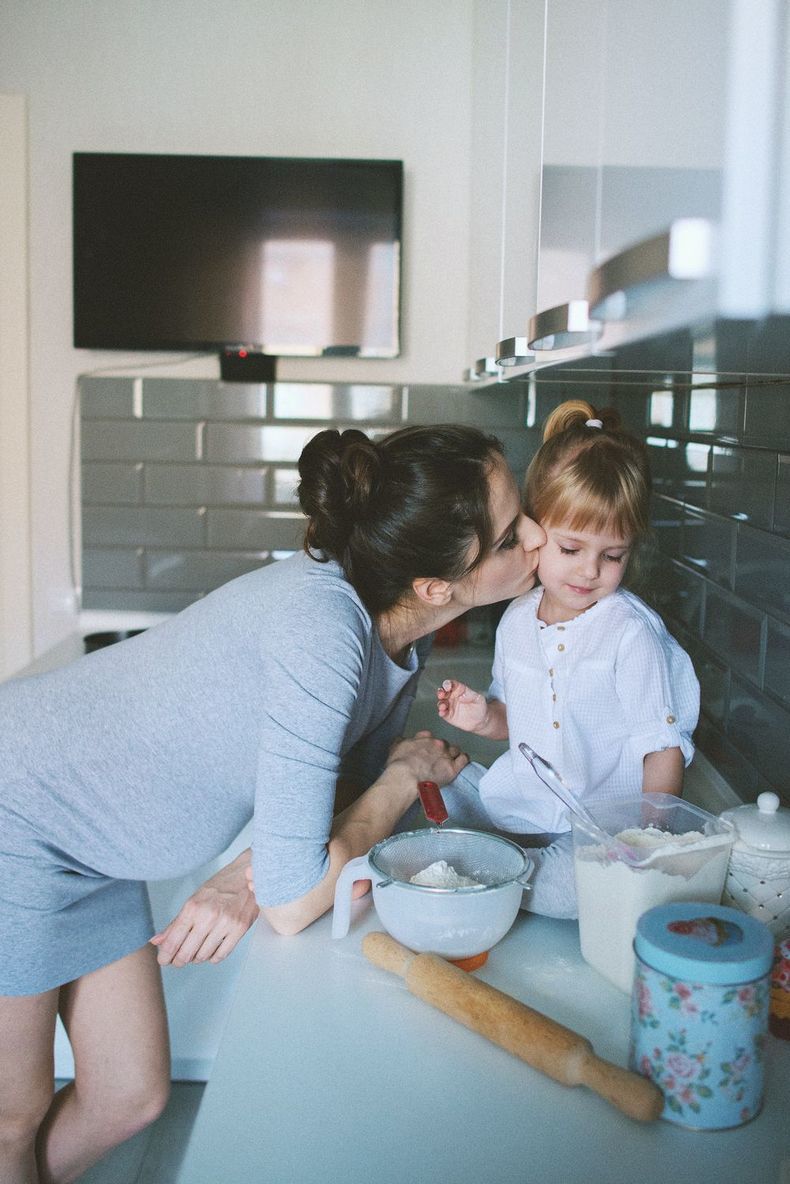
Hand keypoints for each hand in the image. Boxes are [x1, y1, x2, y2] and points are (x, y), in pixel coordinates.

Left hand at [151, 850, 259, 966]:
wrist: (249, 875)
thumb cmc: (220, 886)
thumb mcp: (194, 899)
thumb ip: (175, 923)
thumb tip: (156, 941)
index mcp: (193, 907)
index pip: (173, 941)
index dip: (165, 955)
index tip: (163, 960)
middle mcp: (208, 916)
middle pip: (186, 953)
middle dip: (178, 961)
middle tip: (177, 960)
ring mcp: (225, 924)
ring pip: (203, 956)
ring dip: (196, 958)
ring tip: (196, 950)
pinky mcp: (240, 929)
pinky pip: (221, 955)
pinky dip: (213, 957)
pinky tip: (210, 950)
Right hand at [386, 729, 468, 786]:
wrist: (406, 777)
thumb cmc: (399, 766)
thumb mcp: (395, 748)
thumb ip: (401, 742)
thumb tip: (402, 740)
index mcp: (423, 738)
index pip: (429, 736)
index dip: (428, 744)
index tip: (426, 750)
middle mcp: (436, 744)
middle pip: (443, 744)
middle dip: (440, 750)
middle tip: (435, 760)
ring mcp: (446, 755)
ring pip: (455, 750)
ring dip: (453, 755)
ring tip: (449, 762)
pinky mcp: (453, 768)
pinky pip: (463, 759)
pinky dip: (463, 760)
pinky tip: (461, 763)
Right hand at [436, 679, 487, 732]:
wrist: (480, 720)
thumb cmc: (479, 706)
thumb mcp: (478, 698)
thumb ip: (471, 694)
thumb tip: (462, 694)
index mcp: (459, 690)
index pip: (452, 685)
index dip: (448, 684)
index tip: (447, 686)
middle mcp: (452, 696)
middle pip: (443, 692)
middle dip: (440, 692)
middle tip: (441, 694)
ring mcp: (449, 706)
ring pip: (441, 702)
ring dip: (440, 703)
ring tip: (443, 706)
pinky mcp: (448, 715)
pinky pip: (443, 712)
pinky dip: (441, 712)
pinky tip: (442, 712)